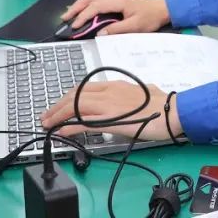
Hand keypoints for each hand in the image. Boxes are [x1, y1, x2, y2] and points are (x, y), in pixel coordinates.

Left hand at [41, 82, 179, 141]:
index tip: (59, 104)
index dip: (67, 97)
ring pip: (74, 106)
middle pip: (74, 95)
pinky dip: (69, 126)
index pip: (83, 88)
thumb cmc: (161, 103)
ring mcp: (107, 105)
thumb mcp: (141, 92)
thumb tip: (129, 99)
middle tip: (46, 115)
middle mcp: (107, 92)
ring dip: (57, 115)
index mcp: (113, 85)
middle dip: (57, 105)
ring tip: (47, 123)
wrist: (170, 111)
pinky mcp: (109, 120)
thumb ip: (130, 95)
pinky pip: (83, 122)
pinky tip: (60, 131)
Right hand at [61, 0, 169, 34]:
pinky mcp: (114, 0)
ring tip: (69, 15)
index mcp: (117, 1)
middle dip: (76, 8)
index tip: (75, 26)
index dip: (83, 16)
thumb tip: (99, 34)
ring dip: (79, 5)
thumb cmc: (150, 18)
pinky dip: (85, 4)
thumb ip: (117, 29)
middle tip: (64, 19)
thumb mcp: (135, 26)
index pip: (95, 7)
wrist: (161, 9)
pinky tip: (82, 11)